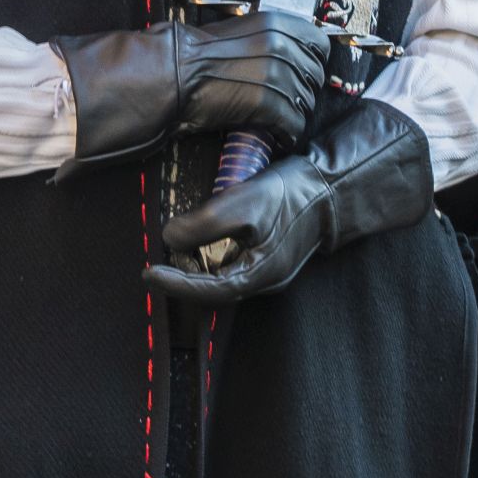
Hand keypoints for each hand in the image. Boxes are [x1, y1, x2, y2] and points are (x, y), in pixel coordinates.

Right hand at [52, 13, 332, 178]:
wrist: (169, 75)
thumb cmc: (193, 54)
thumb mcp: (236, 32)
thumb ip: (266, 39)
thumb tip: (288, 50)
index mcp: (272, 22)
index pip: (318, 41)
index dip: (316, 60)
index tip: (307, 72)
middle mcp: (279, 44)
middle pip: (314, 74)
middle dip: (306, 91)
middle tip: (294, 101)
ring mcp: (275, 74)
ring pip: (305, 101)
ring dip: (297, 114)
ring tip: (284, 121)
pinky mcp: (266, 103)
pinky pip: (293, 123)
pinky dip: (289, 134)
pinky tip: (281, 137)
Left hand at [144, 97, 433, 303]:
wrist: (330, 185)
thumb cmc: (289, 195)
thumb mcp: (242, 202)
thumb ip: (203, 224)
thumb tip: (169, 238)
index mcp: (256, 275)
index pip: (205, 292)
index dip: (173, 284)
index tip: (147, 272)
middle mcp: (261, 279)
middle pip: (211, 286)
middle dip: (183, 273)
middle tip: (161, 254)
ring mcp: (267, 267)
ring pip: (221, 273)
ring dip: (197, 261)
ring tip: (179, 240)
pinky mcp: (269, 252)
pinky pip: (233, 259)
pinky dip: (213, 250)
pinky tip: (204, 231)